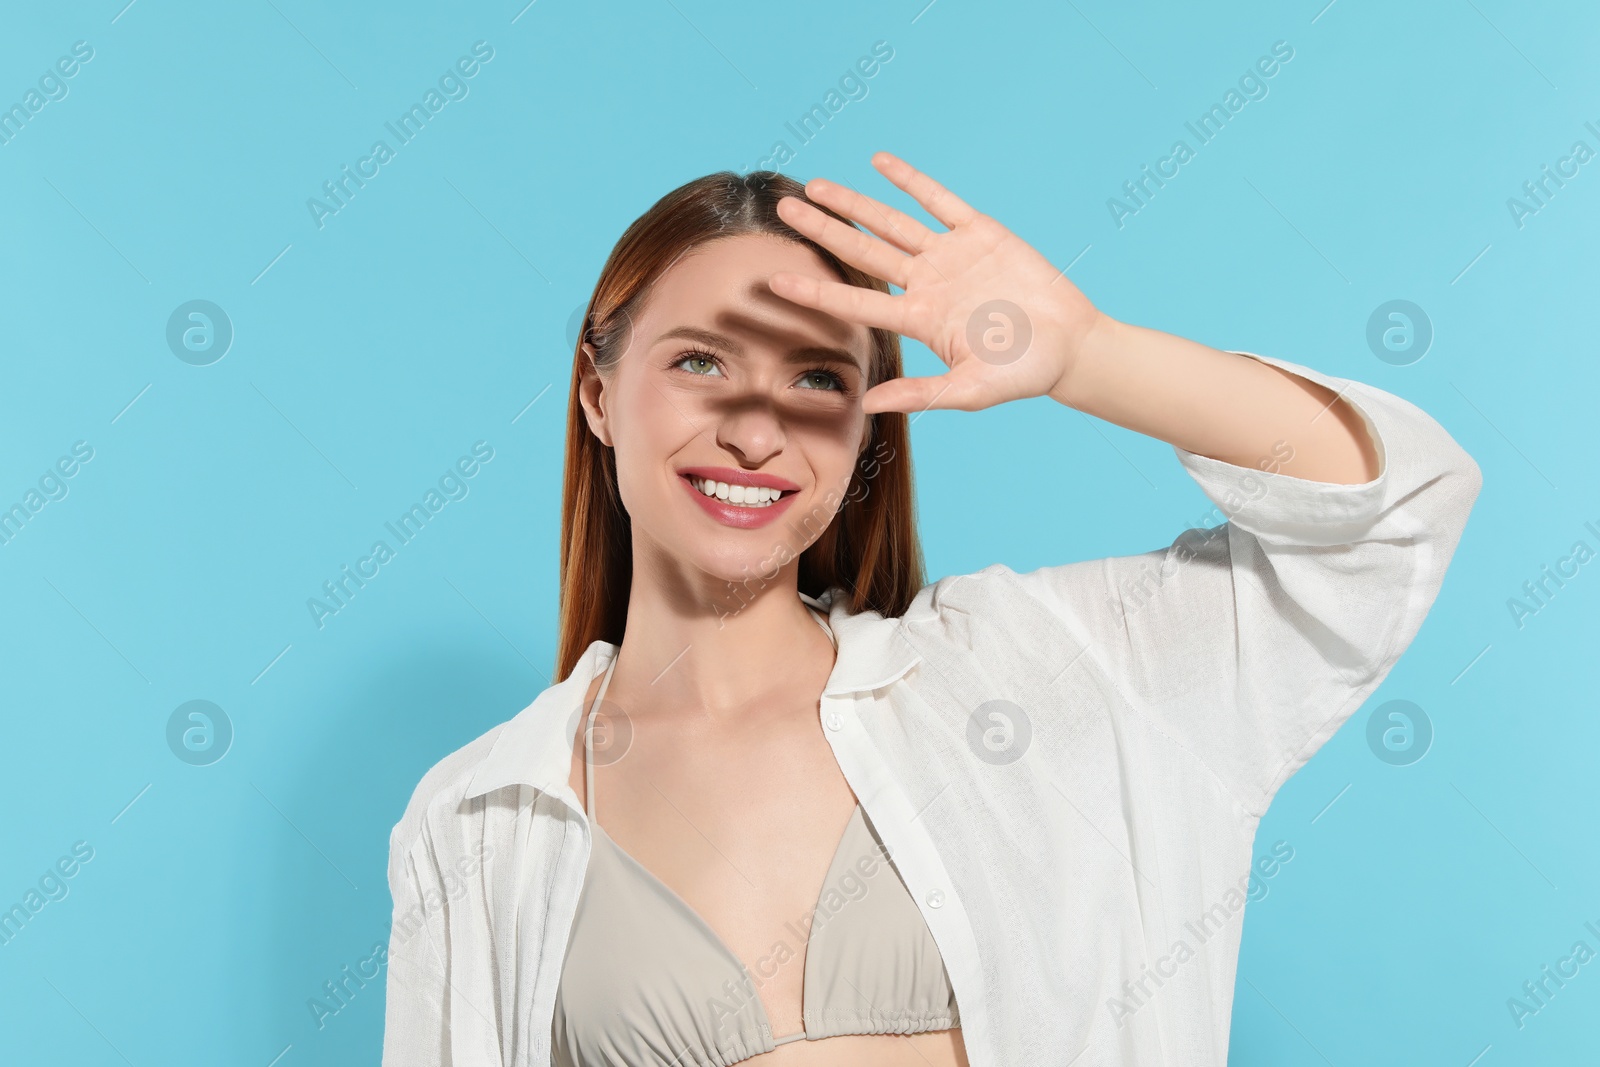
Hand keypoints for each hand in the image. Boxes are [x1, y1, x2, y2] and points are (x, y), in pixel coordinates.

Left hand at [768, 151, 1108, 413]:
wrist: (1069, 346)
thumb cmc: (1022, 373)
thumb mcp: (969, 391)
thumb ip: (920, 394)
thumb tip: (867, 404)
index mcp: (919, 319)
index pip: (855, 301)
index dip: (815, 291)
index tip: (775, 282)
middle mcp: (926, 284)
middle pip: (862, 251)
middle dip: (822, 230)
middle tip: (783, 211)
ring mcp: (950, 256)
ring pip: (891, 222)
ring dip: (854, 203)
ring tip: (815, 186)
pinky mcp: (980, 233)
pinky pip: (939, 200)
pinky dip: (910, 181)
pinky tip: (879, 162)